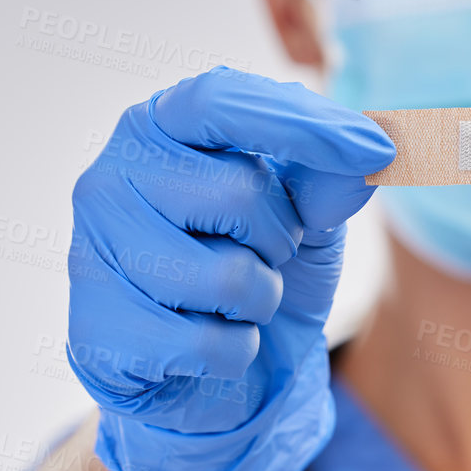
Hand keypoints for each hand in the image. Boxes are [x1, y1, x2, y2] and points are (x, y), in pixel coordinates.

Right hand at [66, 66, 395, 470]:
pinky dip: (234, 352)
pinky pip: (204, 344)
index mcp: (158, 126)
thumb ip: (329, 178)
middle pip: (238, 193)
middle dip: (280, 238)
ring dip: (260, 300)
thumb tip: (360, 165)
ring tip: (233, 302)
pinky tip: (206, 345)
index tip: (378, 150)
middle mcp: (111, 177)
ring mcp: (91, 253)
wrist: (218, 371)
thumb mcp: (308, 212)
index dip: (301, 123)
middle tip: (262, 256)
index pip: (219, 99)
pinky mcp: (96, 332)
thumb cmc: (255, 266)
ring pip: (227, 277)